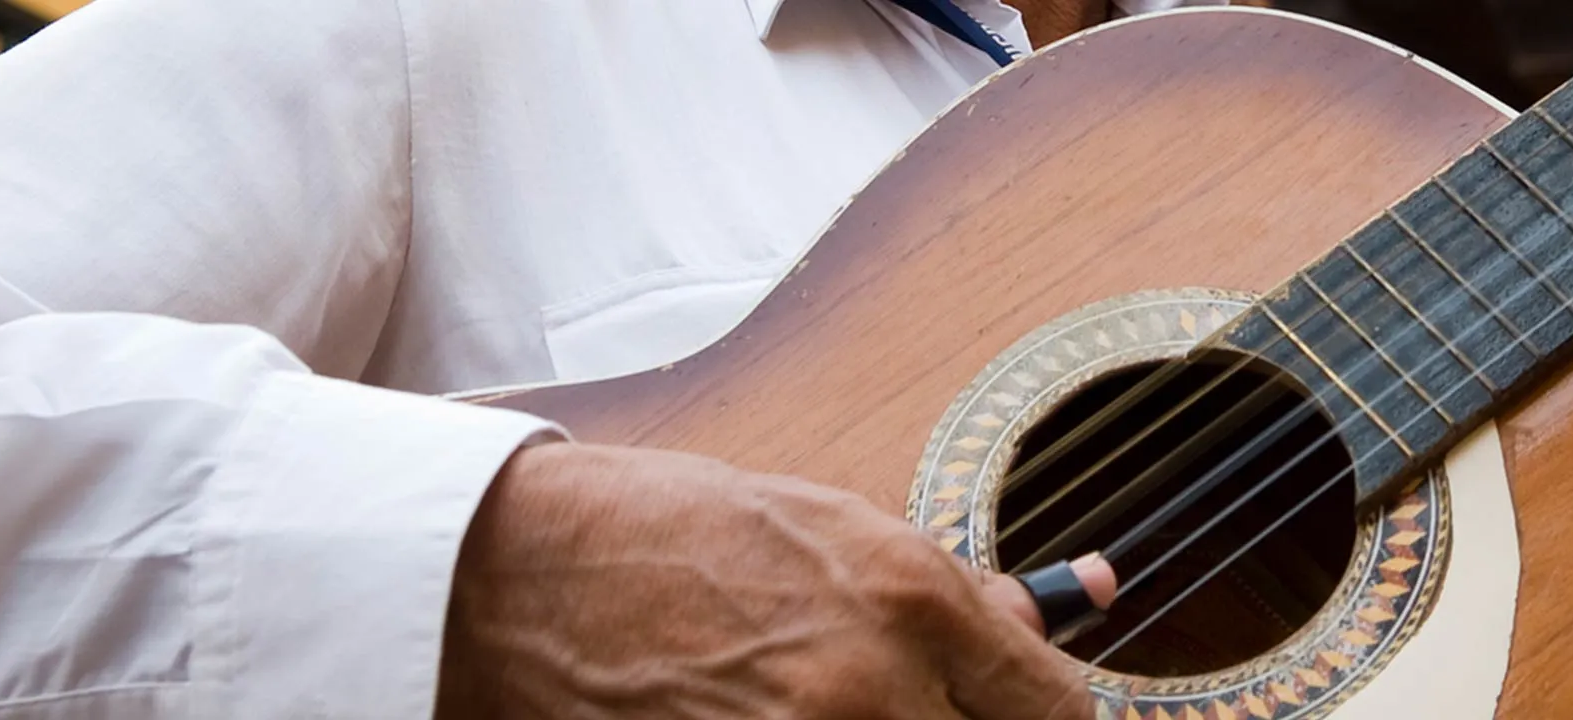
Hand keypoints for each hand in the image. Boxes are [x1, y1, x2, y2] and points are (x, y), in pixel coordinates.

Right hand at [435, 443, 1116, 717]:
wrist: (510, 580)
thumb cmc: (665, 535)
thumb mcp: (830, 526)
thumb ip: (953, 591)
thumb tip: (1063, 617)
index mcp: (909, 601)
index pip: (1054, 708)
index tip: (1027, 718)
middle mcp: (871, 692)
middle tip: (938, 716)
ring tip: (855, 715)